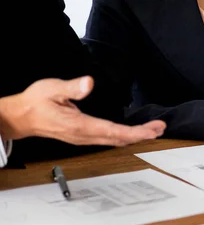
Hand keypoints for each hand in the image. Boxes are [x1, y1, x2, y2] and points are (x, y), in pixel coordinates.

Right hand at [0, 77, 165, 145]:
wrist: (21, 117)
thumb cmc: (35, 103)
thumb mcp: (51, 89)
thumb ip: (72, 88)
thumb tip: (89, 83)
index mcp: (79, 126)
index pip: (113, 131)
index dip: (135, 132)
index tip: (151, 130)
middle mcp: (85, 136)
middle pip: (119, 139)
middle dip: (142, 135)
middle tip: (160, 127)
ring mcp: (85, 139)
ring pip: (116, 141)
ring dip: (136, 136)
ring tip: (154, 130)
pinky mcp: (85, 137)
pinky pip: (110, 139)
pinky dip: (126, 136)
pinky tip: (135, 133)